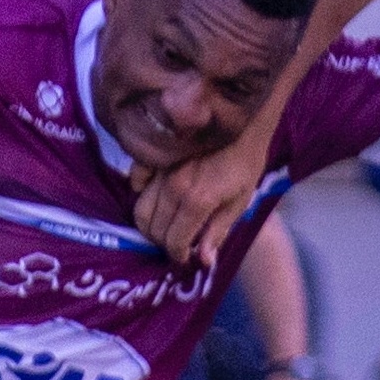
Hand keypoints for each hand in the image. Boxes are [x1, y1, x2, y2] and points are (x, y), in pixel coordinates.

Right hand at [131, 127, 271, 268]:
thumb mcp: (240, 200)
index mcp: (197, 202)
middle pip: (154, 229)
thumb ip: (218, 231)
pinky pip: (135, 181)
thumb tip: (204, 261)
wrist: (238, 118)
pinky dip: (140, 192)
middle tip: (176, 242)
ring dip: (150, 224)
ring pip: (140, 210)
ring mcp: (159, 171)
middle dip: (163, 242)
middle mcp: (173, 188)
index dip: (178, 254)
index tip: (185, 257)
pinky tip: (154, 196)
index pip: (174, 241)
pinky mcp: (152, 156)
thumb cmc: (244, 161)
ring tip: (165, 225)